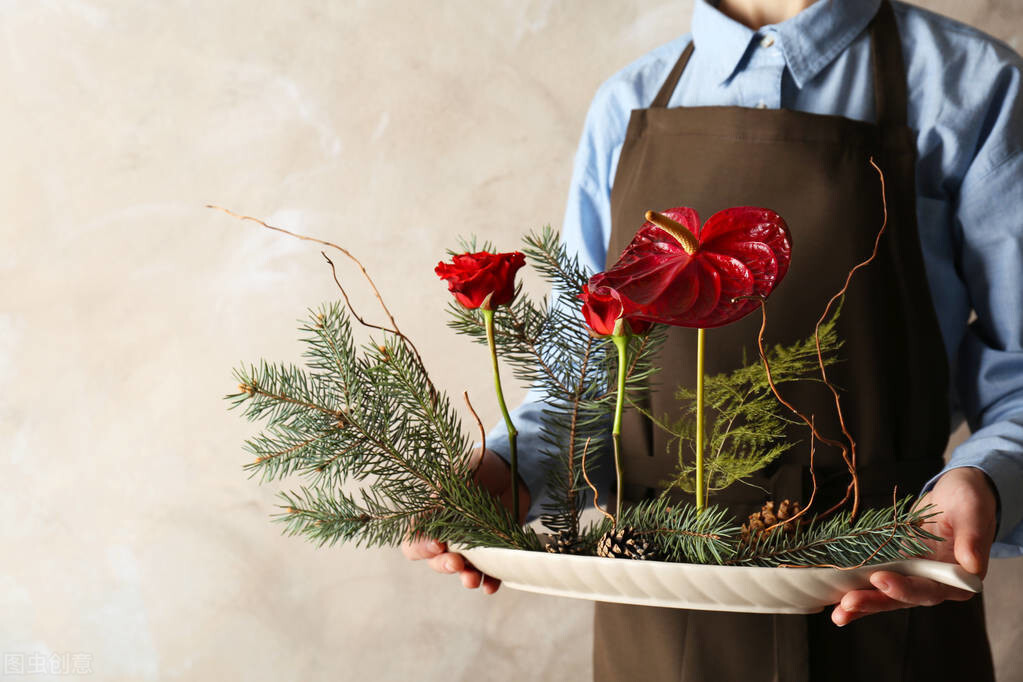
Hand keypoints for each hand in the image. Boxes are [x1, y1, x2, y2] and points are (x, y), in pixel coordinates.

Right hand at [400, 448, 529, 594]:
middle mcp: (447, 537)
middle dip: (444, 566)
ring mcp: (470, 547)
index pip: (413, 543)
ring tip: (473, 580)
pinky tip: (491, 586)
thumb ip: (447, 489)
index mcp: (431, 519)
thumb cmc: (479, 468)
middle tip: (457, 562)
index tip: (436, 544)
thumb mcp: (460, 472)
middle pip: (436, 562)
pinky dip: (489, 582)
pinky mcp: (492, 552)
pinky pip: (488, 573)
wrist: (511, 472)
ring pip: (462, 572)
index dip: (420, 548)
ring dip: (466, 578)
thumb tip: (437, 503)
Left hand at [831, 467, 997, 625]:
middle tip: (847, 604)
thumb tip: (972, 564)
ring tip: (838, 612)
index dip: (905, 588)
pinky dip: (857, 586)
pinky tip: (836, 596)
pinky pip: (874, 578)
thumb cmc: (970, 500)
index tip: (880, 579)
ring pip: (885, 593)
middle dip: (874, 601)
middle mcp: (935, 583)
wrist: (956, 494)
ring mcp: (913, 575)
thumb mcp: (973, 511)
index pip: (930, 590)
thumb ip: (972, 538)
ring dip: (861, 602)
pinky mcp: (897, 565)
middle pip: (902, 598)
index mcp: (958, 579)